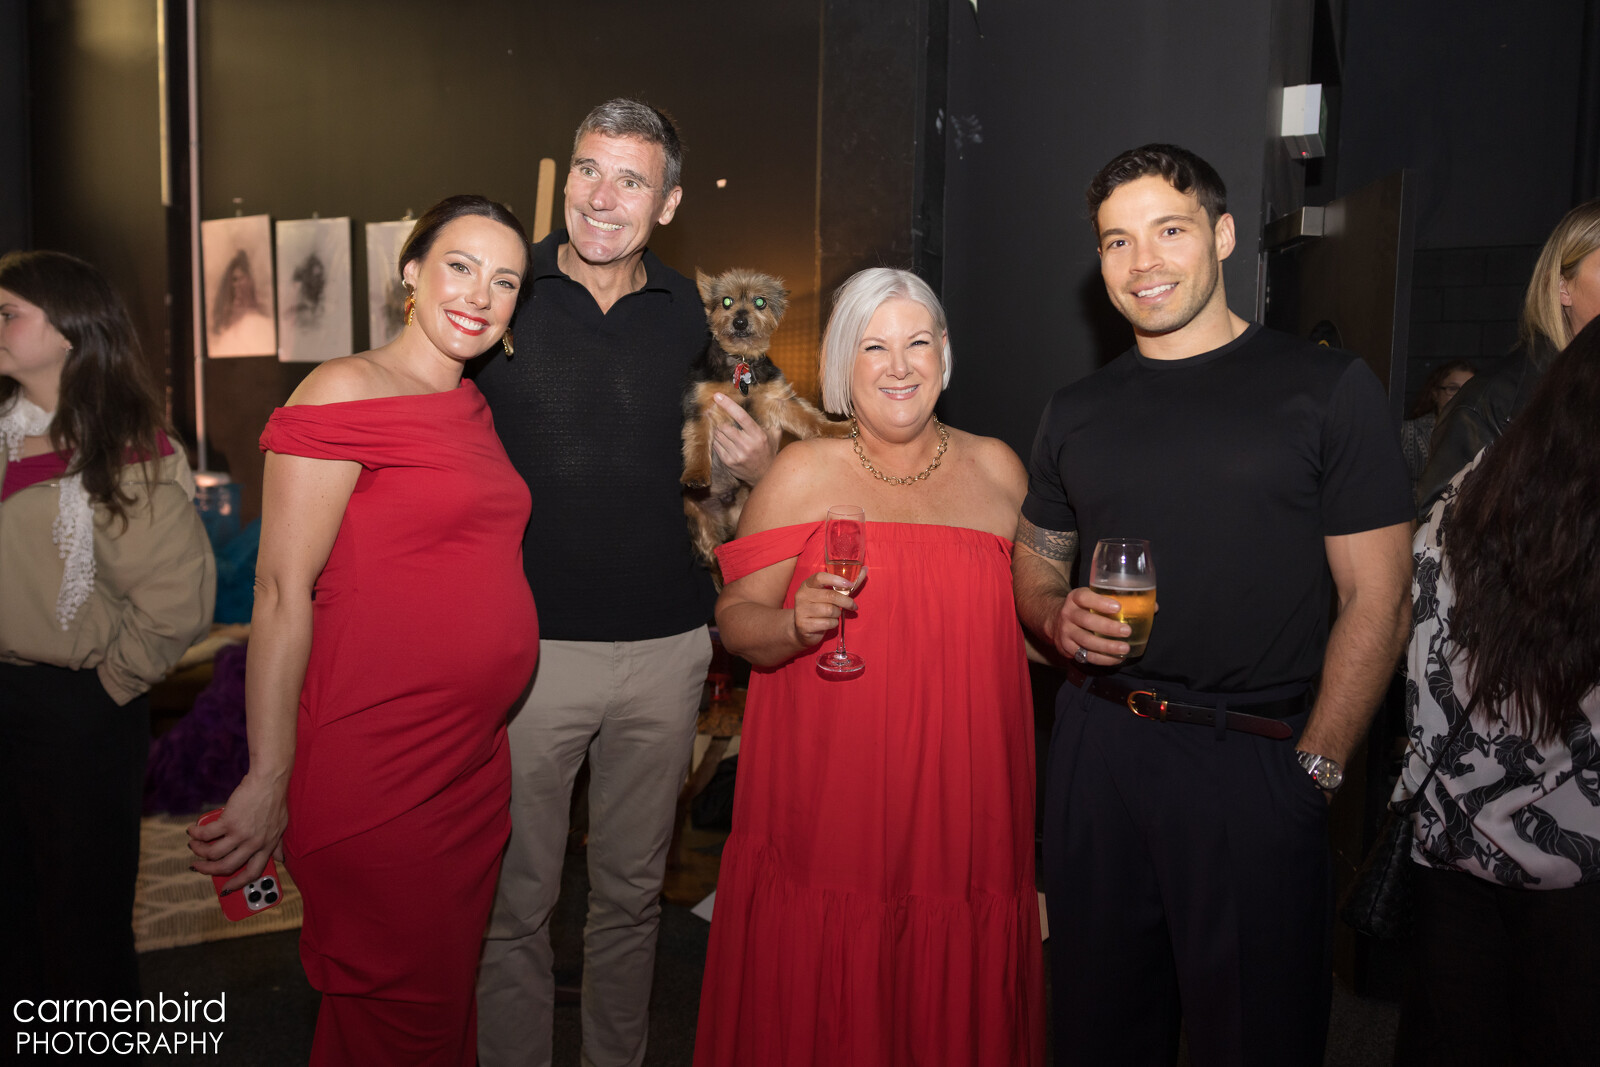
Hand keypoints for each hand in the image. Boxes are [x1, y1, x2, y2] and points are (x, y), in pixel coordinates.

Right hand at [186, 772, 288, 893]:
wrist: (269, 780)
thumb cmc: (274, 800)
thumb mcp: (281, 826)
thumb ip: (277, 844)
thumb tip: (280, 859)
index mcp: (267, 846)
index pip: (253, 872)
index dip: (238, 884)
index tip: (226, 890)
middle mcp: (254, 843)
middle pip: (227, 867)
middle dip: (208, 870)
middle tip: (198, 866)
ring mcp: (241, 834)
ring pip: (212, 853)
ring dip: (198, 851)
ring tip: (193, 844)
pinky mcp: (229, 822)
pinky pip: (206, 835)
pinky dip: (195, 834)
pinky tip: (192, 830)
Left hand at [710, 392, 778, 484]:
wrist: (764, 475)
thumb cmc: (769, 452)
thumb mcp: (774, 435)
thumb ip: (772, 420)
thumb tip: (776, 402)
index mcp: (758, 435)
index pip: (741, 416)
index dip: (728, 404)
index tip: (718, 396)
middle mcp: (746, 445)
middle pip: (724, 426)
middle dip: (718, 418)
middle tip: (714, 411)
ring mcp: (736, 454)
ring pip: (718, 435)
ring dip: (716, 428)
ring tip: (717, 424)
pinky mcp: (728, 462)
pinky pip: (716, 446)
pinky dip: (716, 440)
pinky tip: (720, 437)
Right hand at [791, 566, 867, 647]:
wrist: (802, 629)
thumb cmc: (820, 608)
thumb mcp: (830, 594)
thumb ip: (846, 584)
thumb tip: (865, 569)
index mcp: (807, 584)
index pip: (820, 577)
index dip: (836, 580)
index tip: (849, 584)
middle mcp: (802, 595)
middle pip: (830, 595)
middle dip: (846, 601)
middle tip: (853, 605)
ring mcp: (801, 610)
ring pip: (830, 610)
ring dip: (838, 613)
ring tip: (835, 614)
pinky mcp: (803, 625)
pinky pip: (827, 623)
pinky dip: (833, 624)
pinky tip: (829, 623)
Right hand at [1048, 585, 1134, 665]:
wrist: (1054, 620)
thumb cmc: (1081, 608)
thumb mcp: (1089, 598)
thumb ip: (1111, 599)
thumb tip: (1148, 606)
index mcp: (1074, 598)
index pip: (1084, 597)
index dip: (1100, 603)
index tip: (1118, 607)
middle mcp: (1067, 614)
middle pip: (1086, 621)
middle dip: (1108, 627)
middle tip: (1127, 631)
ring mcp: (1066, 632)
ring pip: (1086, 641)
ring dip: (1107, 646)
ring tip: (1124, 648)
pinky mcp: (1067, 648)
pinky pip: (1086, 656)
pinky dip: (1102, 659)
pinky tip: (1116, 658)